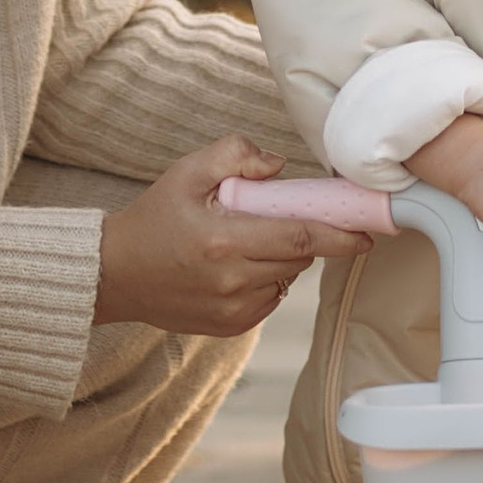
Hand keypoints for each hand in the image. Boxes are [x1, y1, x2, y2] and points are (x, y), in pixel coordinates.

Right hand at [94, 136, 367, 338]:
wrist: (115, 273)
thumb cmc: (153, 218)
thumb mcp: (187, 172)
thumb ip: (235, 154)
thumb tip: (279, 165)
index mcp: (225, 241)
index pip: (300, 237)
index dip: (340, 235)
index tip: (367, 233)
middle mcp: (232, 281)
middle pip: (299, 260)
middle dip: (307, 238)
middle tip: (290, 217)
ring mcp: (232, 310)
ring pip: (286, 281)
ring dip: (283, 259)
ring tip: (248, 241)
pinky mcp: (230, 327)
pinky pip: (269, 300)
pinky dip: (266, 280)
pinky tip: (238, 266)